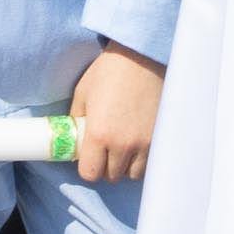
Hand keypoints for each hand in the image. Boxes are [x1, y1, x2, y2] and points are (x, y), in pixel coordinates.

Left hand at [71, 45, 162, 182]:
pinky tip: (137, 143)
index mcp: (99, 135)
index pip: (90, 173)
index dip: (88, 167)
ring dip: (125, 165)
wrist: (142, 57)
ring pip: (133, 174)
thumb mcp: (83, 94)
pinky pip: (150, 162)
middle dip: (106, 166)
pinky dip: (142, 159)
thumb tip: (74, 137)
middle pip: (112, 176)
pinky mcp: (160, 138)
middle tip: (105, 150)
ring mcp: (145, 143)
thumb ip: (77, 120)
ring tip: (123, 147)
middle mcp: (122, 144)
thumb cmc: (109, 72)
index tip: (89, 157)